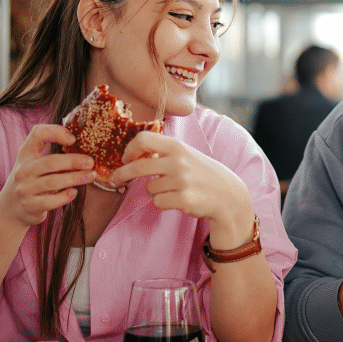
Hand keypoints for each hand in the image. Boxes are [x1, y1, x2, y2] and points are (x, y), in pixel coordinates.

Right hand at [0, 124, 95, 227]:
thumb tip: (85, 153)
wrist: (11, 208)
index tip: (73, 139)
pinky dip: (64, 197)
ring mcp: (25, 189)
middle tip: (90, 162)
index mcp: (26, 154)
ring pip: (52, 182)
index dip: (56, 132)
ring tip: (91, 176)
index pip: (37, 134)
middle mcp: (23, 170)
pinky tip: (74, 192)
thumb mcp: (35, 164)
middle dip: (73, 161)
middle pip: (50, 162)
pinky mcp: (30, 206)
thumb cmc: (31, 181)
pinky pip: (50, 201)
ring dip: (75, 178)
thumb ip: (53, 156)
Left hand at [110, 131, 254, 246]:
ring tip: (174, 190)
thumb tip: (134, 154)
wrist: (229, 195)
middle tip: (114, 180)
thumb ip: (165, 152)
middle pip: (138, 167)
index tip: (125, 158)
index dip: (130, 148)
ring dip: (156, 191)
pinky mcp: (183, 199)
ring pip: (149, 188)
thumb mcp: (187, 155)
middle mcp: (178, 161)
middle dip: (121, 174)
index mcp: (178, 146)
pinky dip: (164, 203)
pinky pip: (158, 202)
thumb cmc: (204, 174)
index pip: (144, 138)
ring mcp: (181, 181)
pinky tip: (180, 199)